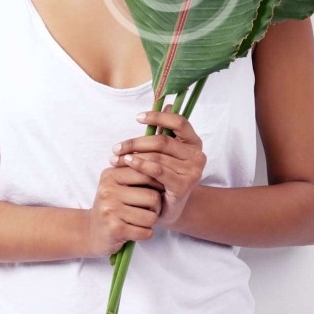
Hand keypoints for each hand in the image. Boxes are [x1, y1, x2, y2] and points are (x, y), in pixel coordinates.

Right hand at [86, 165, 163, 256]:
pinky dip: (146, 234)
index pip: (145, 173)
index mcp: (110, 175)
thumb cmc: (111, 206)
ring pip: (151, 217)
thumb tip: (162, 167)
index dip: (158, 184)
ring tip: (142, 221)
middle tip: (150, 210)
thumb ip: (135, 173)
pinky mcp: (115, 229)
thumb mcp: (117, 184)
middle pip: (152, 197)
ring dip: (151, 222)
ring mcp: (110, 210)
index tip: (158, 191)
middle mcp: (108, 191)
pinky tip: (137, 231)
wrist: (91, 232)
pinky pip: (145, 232)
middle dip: (157, 207)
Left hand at [108, 104, 206, 227]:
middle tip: (116, 147)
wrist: (170, 209)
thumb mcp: (165, 154)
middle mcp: (197, 155)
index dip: (158, 117)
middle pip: (162, 141)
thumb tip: (167, 104)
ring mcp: (192, 171)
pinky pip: (157, 170)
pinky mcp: (184, 185)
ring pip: (157, 156)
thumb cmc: (166, 177)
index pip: (178, 122)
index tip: (137, 117)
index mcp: (194, 142)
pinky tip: (128, 163)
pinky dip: (140, 165)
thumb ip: (165, 132)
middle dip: (136, 143)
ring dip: (133, 155)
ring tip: (116, 158)